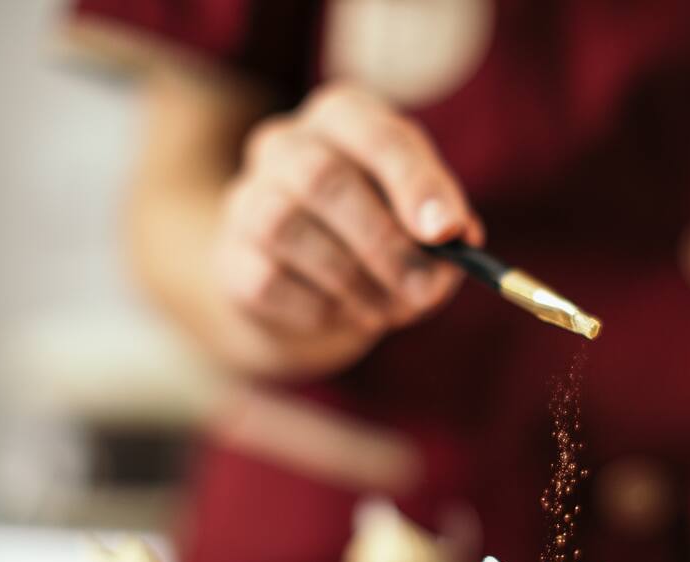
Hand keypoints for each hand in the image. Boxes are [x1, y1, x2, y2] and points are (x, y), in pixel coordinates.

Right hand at [213, 82, 481, 376]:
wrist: (304, 287)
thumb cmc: (377, 238)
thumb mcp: (420, 222)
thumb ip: (444, 227)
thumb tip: (457, 239)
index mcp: (343, 119)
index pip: (375, 133)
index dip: (414, 182)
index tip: (447, 231)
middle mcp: (285, 144)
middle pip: (324, 178)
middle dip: (385, 242)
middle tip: (424, 290)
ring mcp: (248, 198)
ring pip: (288, 228)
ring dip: (355, 281)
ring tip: (392, 310)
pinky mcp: (231, 257)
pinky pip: (269, 281)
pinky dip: (321, 308)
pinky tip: (347, 314)